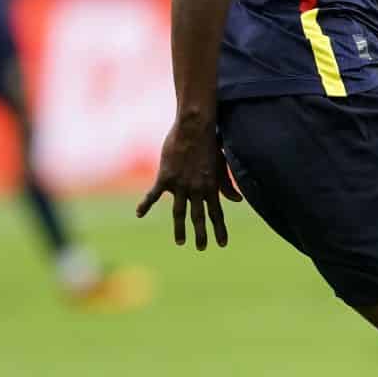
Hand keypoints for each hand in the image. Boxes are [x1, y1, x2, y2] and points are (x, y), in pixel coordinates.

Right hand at [137, 115, 243, 249]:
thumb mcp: (220, 166)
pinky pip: (153, 195)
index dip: (220, 229)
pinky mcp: (165, 177)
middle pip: (199, 217)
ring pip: (180, 212)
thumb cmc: (209, 144)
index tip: (222, 243)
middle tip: (203, 248)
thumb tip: (238, 201)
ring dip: (180, 228)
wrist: (194, 128)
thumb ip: (226, 185)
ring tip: (181, 242)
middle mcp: (197, 190)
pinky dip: (145, 204)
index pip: (217, 213)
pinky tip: (139, 214)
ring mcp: (180, 185)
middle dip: (201, 234)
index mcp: (211, 187)